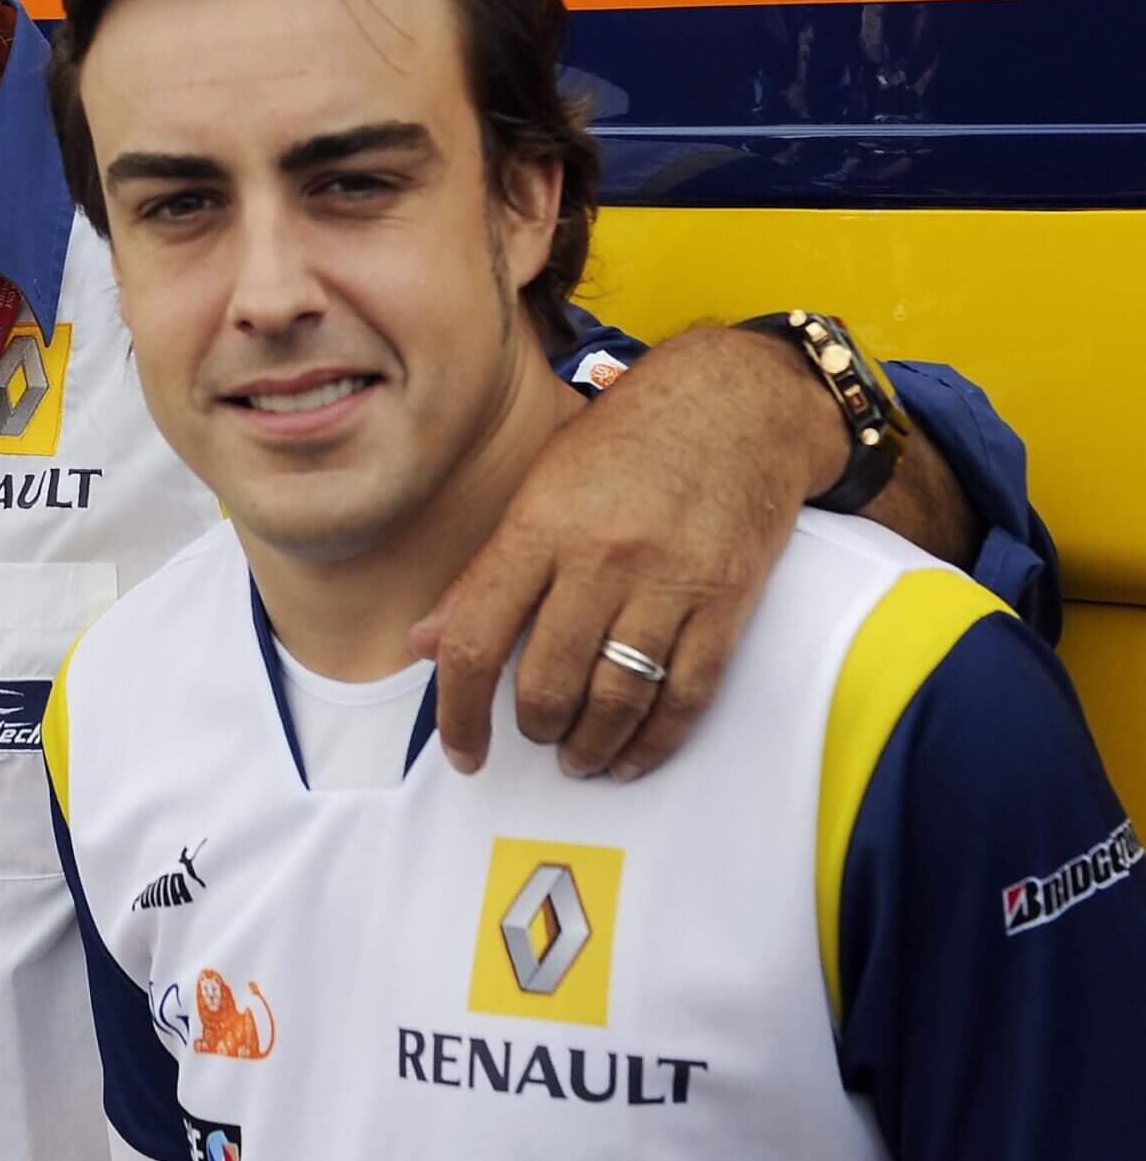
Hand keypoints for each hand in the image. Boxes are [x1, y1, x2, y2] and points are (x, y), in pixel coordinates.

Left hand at [415, 327, 837, 781]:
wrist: (736, 402)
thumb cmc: (625, 442)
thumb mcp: (538, 488)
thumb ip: (483, 573)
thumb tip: (423, 643)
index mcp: (540, 528)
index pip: (477, 639)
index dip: (460, 710)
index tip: (463, 749)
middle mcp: (601, 559)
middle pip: (548, 683)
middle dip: (533, 728)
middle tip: (532, 736)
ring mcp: (669, 584)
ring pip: (617, 699)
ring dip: (589, 746)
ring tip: (576, 757)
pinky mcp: (726, 602)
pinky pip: (686, 694)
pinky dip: (654, 740)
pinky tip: (630, 756)